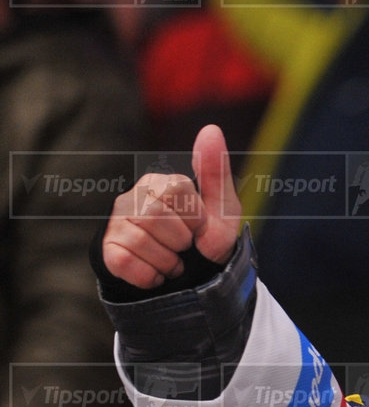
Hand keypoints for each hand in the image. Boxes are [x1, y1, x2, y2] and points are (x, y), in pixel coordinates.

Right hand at [102, 124, 241, 287]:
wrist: (197, 278)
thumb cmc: (209, 239)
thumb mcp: (223, 208)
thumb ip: (216, 171)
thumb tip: (211, 129)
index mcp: (161, 183)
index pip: (176, 191)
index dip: (196, 217)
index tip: (200, 227)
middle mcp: (134, 197)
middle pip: (155, 215)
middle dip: (181, 239)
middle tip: (186, 246)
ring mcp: (117, 223)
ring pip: (139, 240)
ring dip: (168, 261)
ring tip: (173, 260)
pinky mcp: (107, 250)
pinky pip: (125, 261)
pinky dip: (150, 275)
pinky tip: (157, 272)